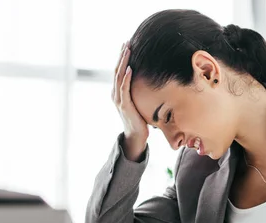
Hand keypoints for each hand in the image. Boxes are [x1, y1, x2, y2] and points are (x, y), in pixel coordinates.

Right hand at [112, 41, 148, 155]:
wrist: (136, 136)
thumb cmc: (139, 120)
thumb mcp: (139, 103)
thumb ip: (139, 93)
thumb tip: (149, 82)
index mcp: (118, 92)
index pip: (119, 71)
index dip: (122, 58)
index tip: (127, 45)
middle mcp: (116, 94)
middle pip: (117, 70)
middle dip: (122, 56)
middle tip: (126, 42)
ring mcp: (118, 99)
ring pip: (119, 76)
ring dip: (123, 62)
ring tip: (127, 50)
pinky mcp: (124, 105)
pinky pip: (124, 89)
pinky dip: (126, 78)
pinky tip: (130, 69)